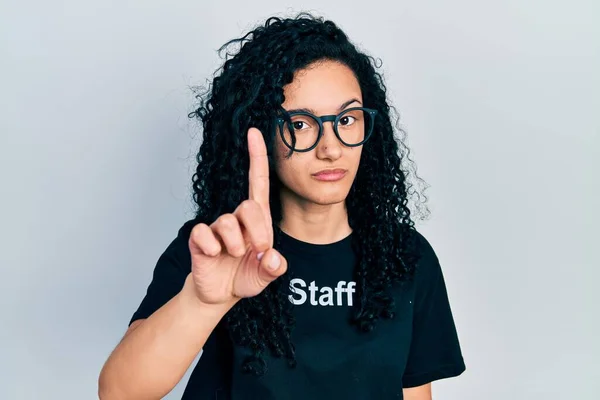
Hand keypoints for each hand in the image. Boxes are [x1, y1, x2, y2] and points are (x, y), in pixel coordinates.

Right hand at [187, 128, 286, 305]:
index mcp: (258, 221)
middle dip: (258, 230)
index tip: (254, 132)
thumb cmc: (245, 275)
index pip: (257, 182)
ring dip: (235, 244)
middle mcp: (237, 219)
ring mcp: (217, 228)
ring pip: (227, 222)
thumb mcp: (267, 274)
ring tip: (233, 256)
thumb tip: (274, 259)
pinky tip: (214, 255)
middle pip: (249, 206)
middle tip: (259, 250)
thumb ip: (275, 268)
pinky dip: (211, 247)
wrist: (221, 295)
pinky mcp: (199, 239)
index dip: (256, 157)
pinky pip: (203, 233)